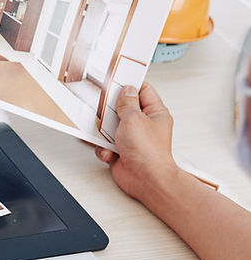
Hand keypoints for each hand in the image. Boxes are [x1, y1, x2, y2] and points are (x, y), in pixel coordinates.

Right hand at [95, 82, 179, 202]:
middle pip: (123, 108)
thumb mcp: (134, 119)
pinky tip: (109, 151)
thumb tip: (125, 91)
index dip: (129, 84)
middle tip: (104, 108)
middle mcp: (144, 125)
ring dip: (104, 131)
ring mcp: (132, 138)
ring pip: (110, 126)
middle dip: (111, 110)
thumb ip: (127, 103)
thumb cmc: (149, 153)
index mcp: (155, 113)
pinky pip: (105, 143)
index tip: (116, 79)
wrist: (146, 180)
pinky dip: (104, 148)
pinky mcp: (121, 151)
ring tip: (105, 133)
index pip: (143, 90)